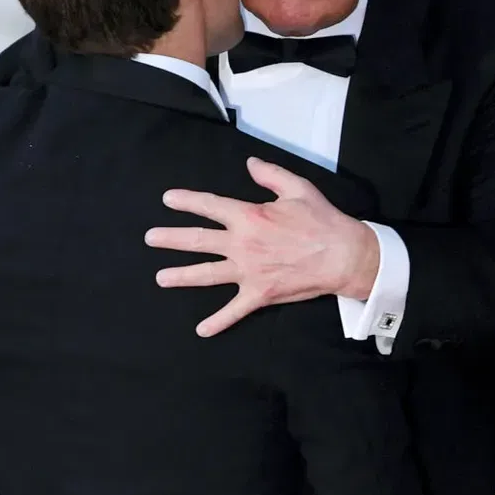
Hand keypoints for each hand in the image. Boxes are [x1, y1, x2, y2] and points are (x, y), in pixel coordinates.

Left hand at [145, 158, 380, 336]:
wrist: (343, 256)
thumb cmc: (323, 221)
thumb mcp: (298, 188)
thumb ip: (270, 175)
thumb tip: (249, 164)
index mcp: (249, 216)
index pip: (209, 206)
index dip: (186, 201)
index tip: (167, 199)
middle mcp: (242, 244)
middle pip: (198, 240)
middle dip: (171, 239)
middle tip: (151, 238)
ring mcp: (248, 271)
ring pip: (206, 274)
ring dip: (181, 276)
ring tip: (161, 278)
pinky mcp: (260, 293)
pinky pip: (234, 310)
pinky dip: (218, 321)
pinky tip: (202, 330)